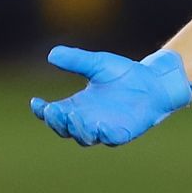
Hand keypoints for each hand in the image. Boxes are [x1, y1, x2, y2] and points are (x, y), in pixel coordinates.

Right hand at [31, 47, 191, 145]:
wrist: (154, 80)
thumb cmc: (124, 73)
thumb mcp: (98, 63)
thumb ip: (77, 60)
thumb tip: (52, 54)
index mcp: (77, 105)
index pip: (53, 114)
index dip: (42, 111)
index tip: (36, 102)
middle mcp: (87, 120)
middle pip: (64, 128)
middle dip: (56, 121)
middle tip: (53, 110)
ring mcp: (105, 128)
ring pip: (84, 137)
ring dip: (77, 129)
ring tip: (73, 116)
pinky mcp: (124, 132)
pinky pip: (111, 138)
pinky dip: (105, 134)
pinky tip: (101, 126)